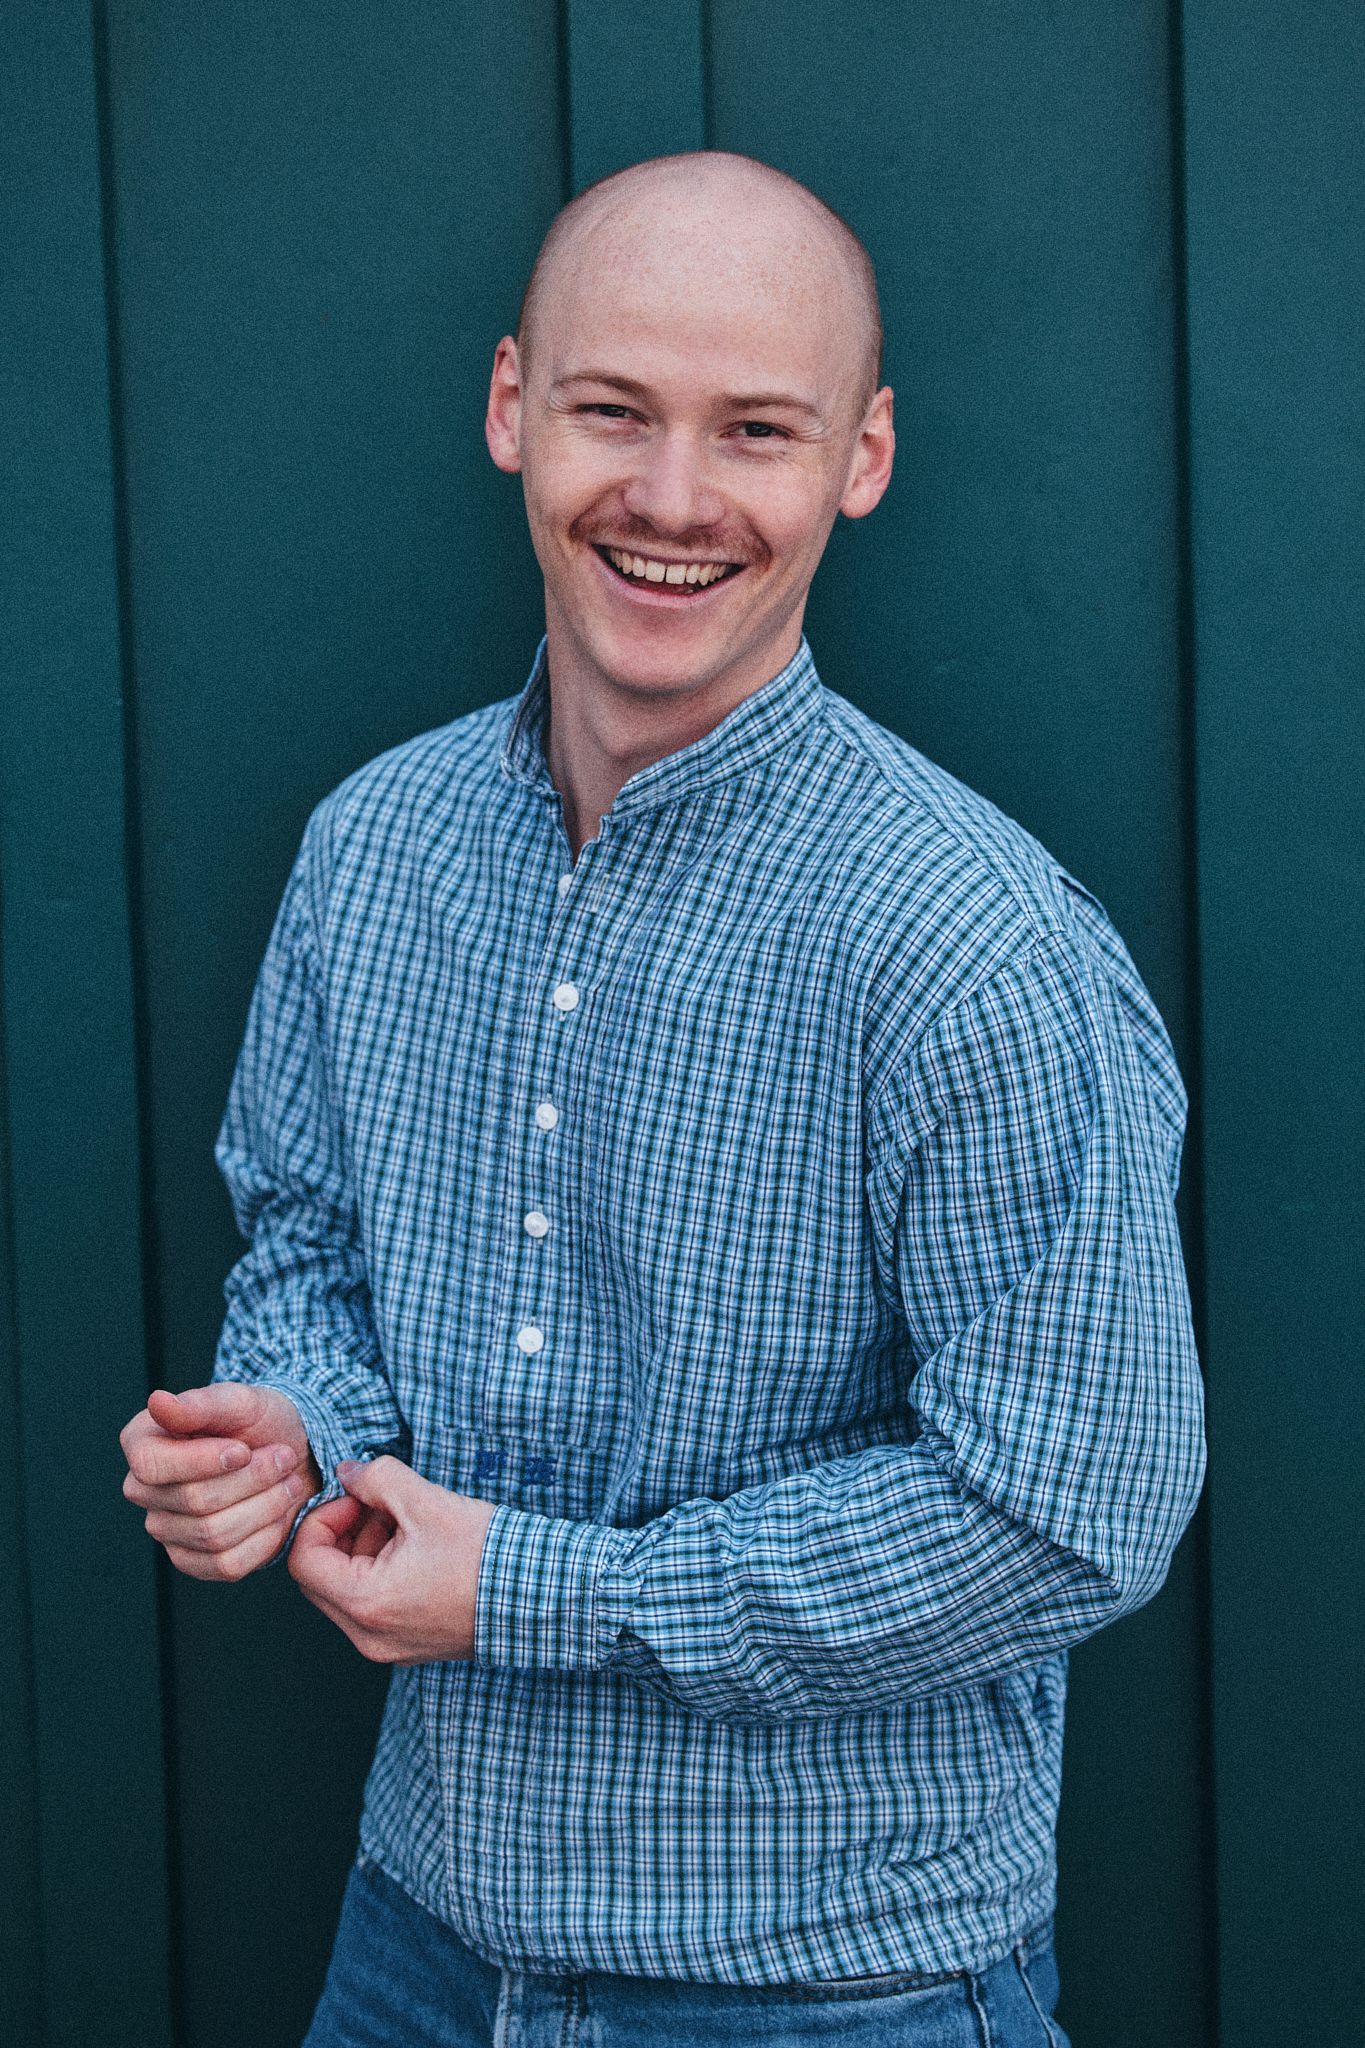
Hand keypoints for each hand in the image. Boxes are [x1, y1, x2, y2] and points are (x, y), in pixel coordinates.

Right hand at [120, 1383, 323, 1580]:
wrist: (289, 1453)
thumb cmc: (257, 1421)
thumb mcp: (238, 1401)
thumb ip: (199, 1403)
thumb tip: (156, 1401)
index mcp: (142, 1443)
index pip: (152, 1466)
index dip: (203, 1462)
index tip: (244, 1450)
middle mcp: (143, 1491)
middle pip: (194, 1502)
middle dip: (252, 1479)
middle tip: (284, 1458)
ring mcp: (166, 1530)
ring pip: (214, 1535)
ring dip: (265, 1507)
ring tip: (287, 1482)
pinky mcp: (194, 1561)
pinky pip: (227, 1565)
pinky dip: (265, 1539)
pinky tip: (278, 1513)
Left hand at [287, 1456, 497, 1662]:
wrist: (543, 1595)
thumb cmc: (486, 1554)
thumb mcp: (426, 1501)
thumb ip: (376, 1479)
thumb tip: (348, 1473)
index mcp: (366, 1603)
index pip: (304, 1560)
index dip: (323, 1518)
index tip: (358, 1498)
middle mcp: (368, 1636)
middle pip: (320, 1579)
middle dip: (343, 1534)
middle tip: (381, 1507)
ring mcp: (388, 1647)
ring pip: (346, 1593)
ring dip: (363, 1551)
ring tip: (408, 1524)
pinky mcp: (408, 1646)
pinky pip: (372, 1607)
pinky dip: (381, 1573)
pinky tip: (419, 1549)